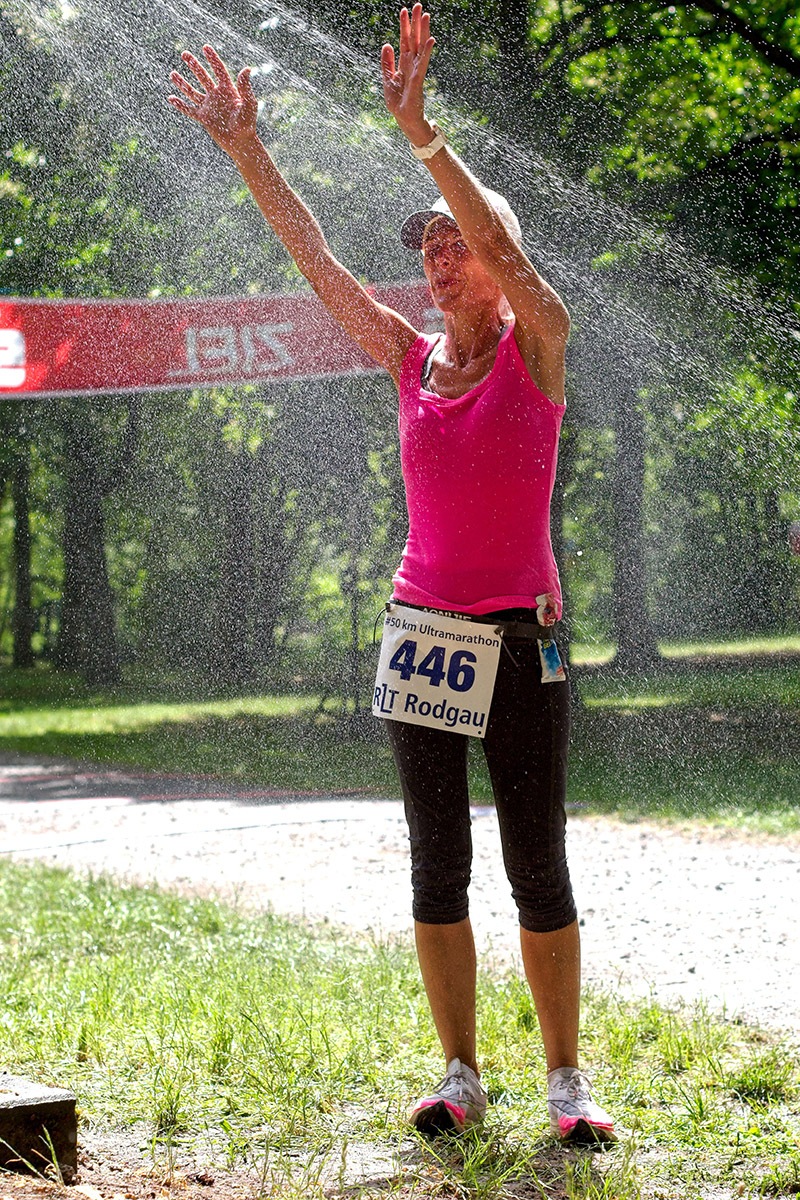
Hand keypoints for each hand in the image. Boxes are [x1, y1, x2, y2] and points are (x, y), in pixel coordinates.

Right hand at [168, 45, 258, 157]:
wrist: (240, 142)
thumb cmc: (248, 123)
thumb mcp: (248, 104)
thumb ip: (245, 87)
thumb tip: (247, 69)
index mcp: (228, 90)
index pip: (219, 70)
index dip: (212, 59)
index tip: (205, 47)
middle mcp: (217, 96)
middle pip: (203, 77)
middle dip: (194, 66)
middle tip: (184, 54)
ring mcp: (209, 107)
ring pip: (193, 92)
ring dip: (183, 83)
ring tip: (172, 74)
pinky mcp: (204, 118)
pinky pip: (189, 110)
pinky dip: (180, 105)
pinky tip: (171, 98)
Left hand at [381, 4, 435, 144]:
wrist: (404, 120)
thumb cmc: (398, 103)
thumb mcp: (387, 79)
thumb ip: (387, 62)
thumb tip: (387, 43)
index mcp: (404, 64)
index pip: (405, 40)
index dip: (404, 26)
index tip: (404, 10)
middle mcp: (412, 65)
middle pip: (414, 39)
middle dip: (415, 22)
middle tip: (418, 4)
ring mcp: (416, 71)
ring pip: (420, 47)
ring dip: (423, 31)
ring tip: (426, 15)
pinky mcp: (418, 80)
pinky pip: (423, 63)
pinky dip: (426, 52)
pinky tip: (431, 40)